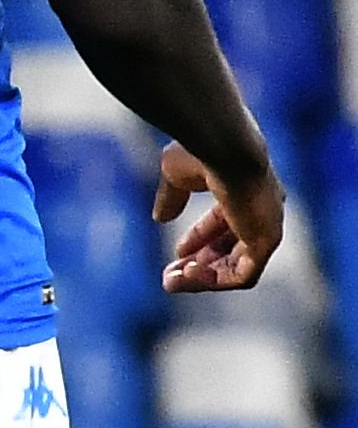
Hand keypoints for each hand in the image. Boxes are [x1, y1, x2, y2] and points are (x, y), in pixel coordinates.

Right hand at [154, 141, 283, 294]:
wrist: (223, 146)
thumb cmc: (201, 152)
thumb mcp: (177, 175)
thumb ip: (171, 197)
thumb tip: (160, 218)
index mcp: (245, 190)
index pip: (226, 224)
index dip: (199, 241)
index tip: (176, 252)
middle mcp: (262, 210)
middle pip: (233, 249)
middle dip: (200, 265)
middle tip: (170, 276)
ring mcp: (267, 226)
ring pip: (238, 267)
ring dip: (203, 278)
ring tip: (172, 281)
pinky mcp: (267, 239)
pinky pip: (244, 274)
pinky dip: (215, 280)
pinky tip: (187, 275)